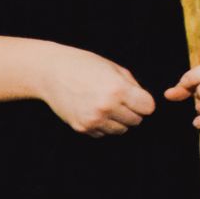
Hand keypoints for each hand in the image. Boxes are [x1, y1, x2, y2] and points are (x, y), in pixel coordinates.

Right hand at [38, 45, 157, 136]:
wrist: (51, 72)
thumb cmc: (84, 65)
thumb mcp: (113, 68)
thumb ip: (133, 86)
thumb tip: (146, 104)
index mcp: (118, 89)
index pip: (148, 108)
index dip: (144, 102)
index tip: (138, 97)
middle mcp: (106, 107)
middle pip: (136, 121)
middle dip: (133, 111)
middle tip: (121, 100)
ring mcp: (93, 120)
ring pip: (121, 130)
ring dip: (119, 120)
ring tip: (107, 105)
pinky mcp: (82, 128)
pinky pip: (104, 133)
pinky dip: (103, 124)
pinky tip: (94, 109)